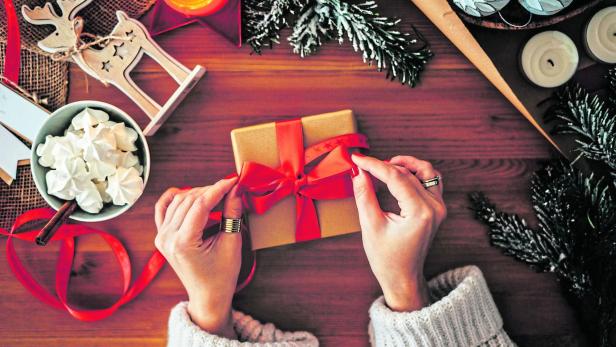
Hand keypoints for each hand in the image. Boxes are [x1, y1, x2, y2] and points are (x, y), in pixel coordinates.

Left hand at [154, 177, 242, 338]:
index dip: (218, 189)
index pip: (201, 204)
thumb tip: (235, 189)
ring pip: (178, 201)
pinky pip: (163, 209)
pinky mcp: (162, 236)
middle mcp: (167, 238)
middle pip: (189, 200)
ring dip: (198, 193)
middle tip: (230, 188)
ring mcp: (162, 237)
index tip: (233, 180)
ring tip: (217, 195)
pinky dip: (174, 198)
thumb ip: (232, 213)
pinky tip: (187, 193)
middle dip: (211, 190)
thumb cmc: (221, 276)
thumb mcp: (231, 244)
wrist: (208, 296)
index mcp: (183, 243)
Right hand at [351, 154, 446, 311]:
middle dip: (384, 166)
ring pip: (425, 171)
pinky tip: (399, 174)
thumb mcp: (370, 226)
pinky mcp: (437, 208)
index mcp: (420, 212)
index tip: (357, 159)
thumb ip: (364, 195)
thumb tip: (359, 173)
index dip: (374, 165)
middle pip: (408, 173)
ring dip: (405, 165)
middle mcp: (434, 207)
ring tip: (384, 166)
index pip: (396, 177)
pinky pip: (431, 180)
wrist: (403, 277)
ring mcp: (439, 207)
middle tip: (363, 166)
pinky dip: (415, 173)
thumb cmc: (387, 258)